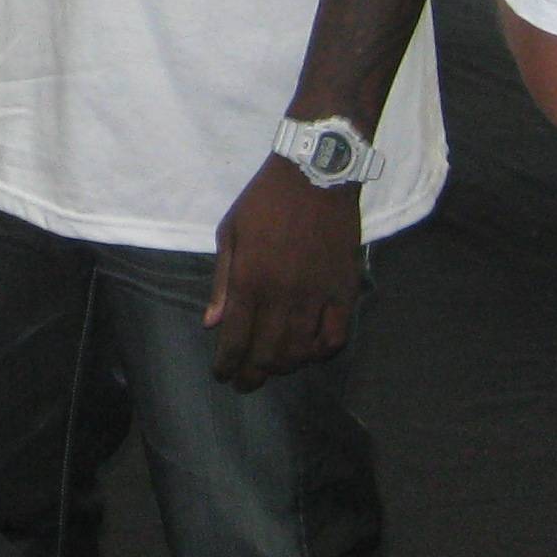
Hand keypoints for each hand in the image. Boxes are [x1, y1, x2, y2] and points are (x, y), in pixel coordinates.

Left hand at [204, 157, 362, 391]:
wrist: (316, 173)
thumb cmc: (265, 199)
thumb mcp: (231, 232)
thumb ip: (223, 281)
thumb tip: (212, 323)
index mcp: (250, 280)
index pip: (235, 338)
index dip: (227, 364)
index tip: (223, 375)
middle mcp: (282, 295)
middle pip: (267, 353)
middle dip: (252, 375)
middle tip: (246, 383)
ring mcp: (316, 295)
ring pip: (300, 351)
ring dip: (284, 367)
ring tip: (273, 369)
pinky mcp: (344, 290)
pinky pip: (336, 336)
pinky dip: (322, 352)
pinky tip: (310, 352)